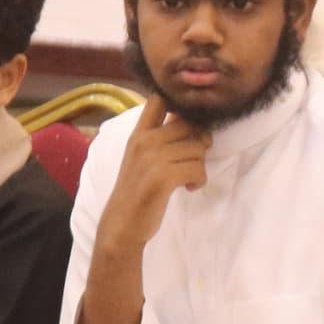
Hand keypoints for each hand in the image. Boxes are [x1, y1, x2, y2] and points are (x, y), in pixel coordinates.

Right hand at [97, 96, 209, 254]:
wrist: (123, 223)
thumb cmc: (137, 190)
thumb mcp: (143, 158)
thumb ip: (161, 138)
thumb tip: (193, 122)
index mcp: (138, 134)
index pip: (159, 100)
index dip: (180, 105)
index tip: (187, 125)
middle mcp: (144, 141)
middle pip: (189, 124)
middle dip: (199, 142)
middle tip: (193, 160)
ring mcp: (152, 158)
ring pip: (197, 148)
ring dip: (200, 165)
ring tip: (187, 178)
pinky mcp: (162, 177)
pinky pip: (197, 168)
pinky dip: (199, 179)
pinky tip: (189, 187)